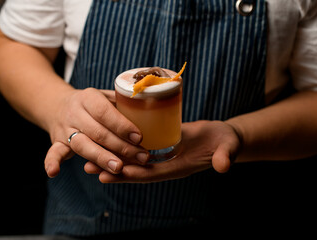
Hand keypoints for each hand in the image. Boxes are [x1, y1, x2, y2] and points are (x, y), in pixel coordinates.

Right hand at [44, 88, 148, 177]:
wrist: (58, 105)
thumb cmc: (92, 103)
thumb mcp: (105, 96)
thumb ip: (122, 103)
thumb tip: (150, 109)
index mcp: (88, 97)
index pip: (105, 112)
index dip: (122, 125)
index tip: (140, 137)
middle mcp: (74, 112)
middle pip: (97, 132)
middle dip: (121, 146)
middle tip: (142, 157)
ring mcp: (64, 128)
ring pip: (82, 145)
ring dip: (100, 157)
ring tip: (118, 168)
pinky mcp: (57, 142)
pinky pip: (53, 152)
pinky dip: (51, 162)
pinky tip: (53, 173)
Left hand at [85, 120, 240, 182]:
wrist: (222, 138)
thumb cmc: (224, 142)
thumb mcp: (227, 147)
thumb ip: (224, 155)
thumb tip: (223, 165)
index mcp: (178, 168)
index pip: (152, 174)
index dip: (132, 173)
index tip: (111, 172)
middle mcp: (166, 165)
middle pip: (136, 170)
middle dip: (114, 170)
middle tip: (89, 168)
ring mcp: (162, 158)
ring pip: (134, 162)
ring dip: (113, 161)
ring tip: (89, 159)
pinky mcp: (160, 147)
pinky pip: (138, 152)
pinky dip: (122, 150)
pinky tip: (107, 144)